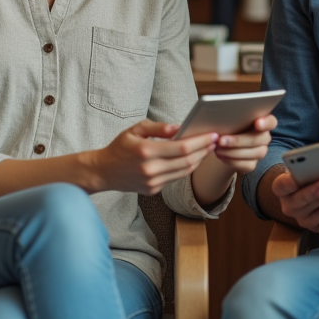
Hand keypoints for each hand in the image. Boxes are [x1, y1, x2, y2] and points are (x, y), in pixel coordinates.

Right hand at [87, 120, 216, 195]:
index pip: (183, 148)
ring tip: (207, 148)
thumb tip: (179, 128)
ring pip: (184, 172)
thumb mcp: (135, 130)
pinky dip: (187, 168)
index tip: (213, 134)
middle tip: (215, 140)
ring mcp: (152, 182)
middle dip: (204, 150)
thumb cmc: (119, 147)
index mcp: (146, 151)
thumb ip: (158, 128)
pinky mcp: (153, 190)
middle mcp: (151, 169)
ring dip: (199, 160)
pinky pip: (175, 178)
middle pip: (187, 161)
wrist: (103, 172)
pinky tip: (193, 158)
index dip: (201, 141)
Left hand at [213, 114, 276, 175]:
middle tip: (221, 140)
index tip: (257, 123)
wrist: (225, 142)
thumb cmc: (229, 126)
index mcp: (263, 122)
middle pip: (259, 139)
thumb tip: (220, 120)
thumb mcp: (230, 120)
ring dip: (233, 152)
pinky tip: (221, 155)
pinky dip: (232, 161)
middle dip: (238, 141)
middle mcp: (265, 137)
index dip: (266, 123)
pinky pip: (247, 165)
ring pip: (255, 153)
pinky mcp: (253, 164)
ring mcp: (260, 151)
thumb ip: (232, 118)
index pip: (271, 122)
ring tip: (218, 148)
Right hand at [270, 168, 318, 236]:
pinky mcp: (314, 229)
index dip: (288, 183)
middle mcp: (288, 206)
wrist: (312, 189)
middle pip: (298, 201)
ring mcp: (301, 219)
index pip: (281, 185)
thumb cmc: (310, 174)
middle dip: (312, 193)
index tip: (295, 178)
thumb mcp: (305, 167)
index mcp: (282, 189)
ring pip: (312, 217)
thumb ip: (307, 166)